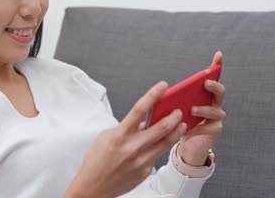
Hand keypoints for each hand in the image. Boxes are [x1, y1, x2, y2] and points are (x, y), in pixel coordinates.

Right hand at [66, 81, 186, 197]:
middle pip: (160, 127)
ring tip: (181, 124)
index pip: (140, 109)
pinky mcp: (145, 171)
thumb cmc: (96, 162)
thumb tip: (141, 123)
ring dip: (176, 131)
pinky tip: (161, 143)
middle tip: (178, 110)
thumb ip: (125, 128)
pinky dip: (159, 147)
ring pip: (165, 143)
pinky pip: (155, 156)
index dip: (153, 95)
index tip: (162, 86)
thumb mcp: (105, 138)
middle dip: (173, 116)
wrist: (94, 187)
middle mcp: (132, 147)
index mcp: (119, 135)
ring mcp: (140, 161)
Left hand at [179, 51, 225, 165]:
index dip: (217, 66)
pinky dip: (196, 128)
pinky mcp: (215, 131)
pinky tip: (185, 130)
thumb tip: (160, 94)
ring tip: (192, 110)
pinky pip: (207, 128)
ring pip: (216, 111)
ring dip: (204, 109)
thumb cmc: (179, 122)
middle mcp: (215, 104)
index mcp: (205, 95)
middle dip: (214, 86)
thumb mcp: (175, 109)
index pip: (214, 78)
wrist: (186, 145)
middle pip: (220, 92)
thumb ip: (174, 101)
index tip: (218, 54)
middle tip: (205, 83)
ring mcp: (217, 118)